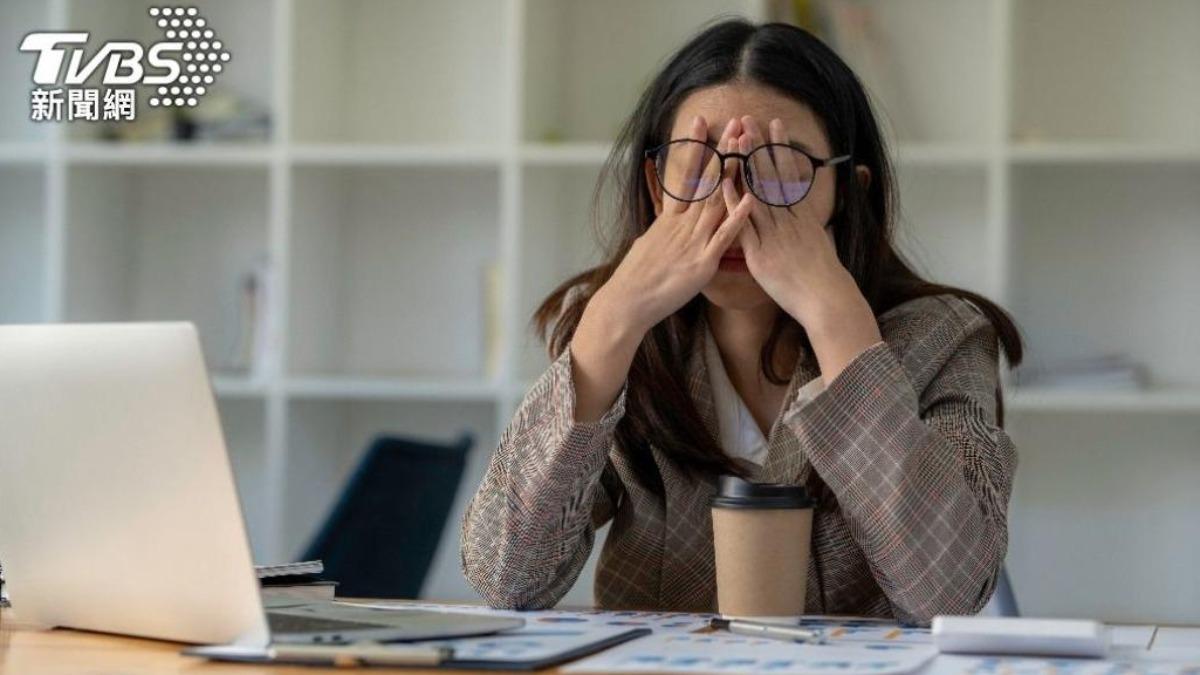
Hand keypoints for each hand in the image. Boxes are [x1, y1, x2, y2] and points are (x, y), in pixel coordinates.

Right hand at [598, 115, 754, 334]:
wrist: (627, 302)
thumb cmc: (636, 278)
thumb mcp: (648, 244)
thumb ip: (663, 230)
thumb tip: (665, 221)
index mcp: (670, 219)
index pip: (685, 174)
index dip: (695, 147)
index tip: (701, 121)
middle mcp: (682, 224)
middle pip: (707, 180)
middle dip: (722, 150)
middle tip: (735, 122)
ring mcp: (693, 241)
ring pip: (717, 201)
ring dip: (734, 173)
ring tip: (747, 147)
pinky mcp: (702, 262)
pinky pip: (724, 237)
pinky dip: (737, 218)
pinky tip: (750, 198)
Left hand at [723, 115, 881, 382]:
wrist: (826, 300)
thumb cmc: (824, 277)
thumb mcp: (821, 243)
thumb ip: (810, 225)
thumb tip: (807, 214)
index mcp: (802, 216)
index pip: (789, 174)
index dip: (780, 149)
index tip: (774, 126)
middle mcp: (788, 220)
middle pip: (771, 176)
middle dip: (759, 146)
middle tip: (749, 119)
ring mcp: (773, 235)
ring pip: (757, 192)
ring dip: (745, 164)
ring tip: (736, 138)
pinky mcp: (760, 253)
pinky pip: (744, 224)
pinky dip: (734, 203)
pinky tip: (724, 183)